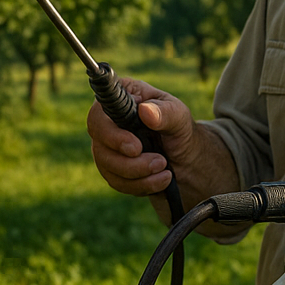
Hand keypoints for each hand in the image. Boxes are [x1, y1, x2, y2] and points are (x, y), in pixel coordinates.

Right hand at [86, 77, 196, 197]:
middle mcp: (106, 121)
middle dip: (130, 161)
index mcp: (120, 98)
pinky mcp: (109, 167)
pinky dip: (140, 185)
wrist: (185, 159)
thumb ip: (165, 112)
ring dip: (138, 174)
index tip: (136, 148)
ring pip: (107, 165)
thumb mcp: (179, 117)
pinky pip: (116, 181)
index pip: (98, 114)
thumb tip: (145, 111)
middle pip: (100, 143)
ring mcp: (105, 145)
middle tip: (160, 162)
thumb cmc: (179, 130)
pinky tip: (160, 180)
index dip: (112, 134)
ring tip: (165, 170)